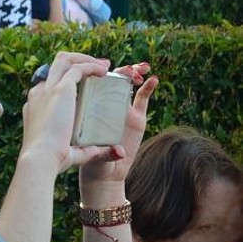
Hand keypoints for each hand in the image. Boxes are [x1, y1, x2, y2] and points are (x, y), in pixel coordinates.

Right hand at [22, 52, 114, 173]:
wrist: (40, 159)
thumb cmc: (51, 160)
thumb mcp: (68, 151)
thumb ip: (83, 149)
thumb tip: (100, 151)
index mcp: (36, 105)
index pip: (49, 82)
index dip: (68, 78)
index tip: (86, 82)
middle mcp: (39, 92)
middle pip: (55, 64)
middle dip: (78, 61)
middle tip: (99, 68)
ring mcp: (48, 89)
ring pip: (64, 59)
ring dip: (85, 59)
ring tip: (104, 66)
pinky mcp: (61, 89)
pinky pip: (78, 68)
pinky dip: (92, 66)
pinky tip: (105, 72)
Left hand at [79, 63, 157, 196]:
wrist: (104, 174)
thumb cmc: (89, 160)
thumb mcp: (92, 151)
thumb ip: (104, 149)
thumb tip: (119, 150)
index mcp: (90, 107)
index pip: (95, 82)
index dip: (102, 72)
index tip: (106, 67)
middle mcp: (106, 105)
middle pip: (114, 79)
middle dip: (122, 70)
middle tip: (130, 69)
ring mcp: (122, 110)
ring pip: (128, 85)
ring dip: (135, 73)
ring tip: (143, 68)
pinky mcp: (136, 118)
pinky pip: (143, 99)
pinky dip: (148, 88)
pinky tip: (153, 80)